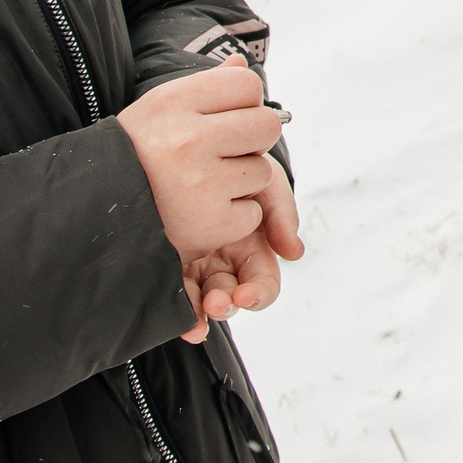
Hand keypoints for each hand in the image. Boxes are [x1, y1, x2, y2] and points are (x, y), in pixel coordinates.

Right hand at [117, 65, 288, 259]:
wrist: (93, 209)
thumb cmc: (136, 155)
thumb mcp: (159, 109)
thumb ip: (205, 85)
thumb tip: (240, 63)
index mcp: (173, 103)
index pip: (247, 85)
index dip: (244, 103)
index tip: (224, 119)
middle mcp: (186, 140)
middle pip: (266, 126)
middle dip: (252, 141)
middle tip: (224, 154)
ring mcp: (199, 184)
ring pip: (262, 172)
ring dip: (242, 182)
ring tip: (205, 185)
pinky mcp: (210, 224)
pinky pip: (252, 214)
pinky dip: (234, 218)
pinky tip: (203, 212)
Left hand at [176, 157, 302, 339]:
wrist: (185, 139)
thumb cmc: (231, 157)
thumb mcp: (263, 177)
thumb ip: (281, 210)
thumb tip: (294, 252)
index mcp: (250, 243)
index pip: (261, 278)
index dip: (259, 290)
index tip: (247, 294)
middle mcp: (223, 256)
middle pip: (233, 292)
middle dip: (229, 302)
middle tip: (219, 302)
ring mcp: (194, 260)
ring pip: (205, 295)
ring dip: (208, 307)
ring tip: (204, 305)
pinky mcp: (167, 260)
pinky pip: (176, 291)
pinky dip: (184, 311)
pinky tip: (187, 323)